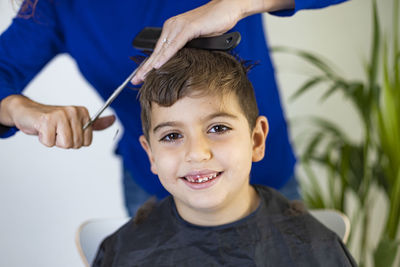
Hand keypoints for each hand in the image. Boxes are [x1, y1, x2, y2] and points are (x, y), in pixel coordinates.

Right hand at [0, 95, 114, 148]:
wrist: (27, 112)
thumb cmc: (52, 119)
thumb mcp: (75, 121)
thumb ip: (94, 123)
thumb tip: (113, 120)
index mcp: (83, 112)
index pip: (86, 142)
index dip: (74, 140)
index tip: (66, 130)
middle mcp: (74, 111)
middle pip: (75, 144)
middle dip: (63, 141)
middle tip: (56, 130)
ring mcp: (60, 115)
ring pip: (65, 144)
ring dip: (54, 141)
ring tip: (50, 130)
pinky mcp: (47, 120)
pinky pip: (50, 143)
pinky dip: (44, 140)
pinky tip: (42, 130)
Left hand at [131, 0, 246, 83]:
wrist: (227, 8)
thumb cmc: (214, 24)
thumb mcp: (197, 40)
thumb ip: (187, 49)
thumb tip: (181, 64)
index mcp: (172, 29)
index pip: (158, 50)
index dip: (148, 65)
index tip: (140, 77)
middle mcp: (172, 26)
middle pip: (156, 51)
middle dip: (144, 67)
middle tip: (135, 80)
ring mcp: (179, 26)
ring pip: (162, 49)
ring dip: (151, 65)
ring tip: (142, 77)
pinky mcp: (189, 27)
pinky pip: (175, 45)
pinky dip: (166, 56)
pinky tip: (158, 66)